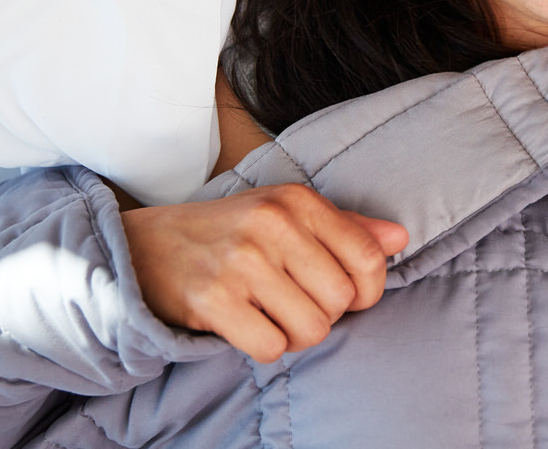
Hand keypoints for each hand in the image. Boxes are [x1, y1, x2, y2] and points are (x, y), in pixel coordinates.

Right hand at [121, 184, 408, 362]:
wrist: (148, 246)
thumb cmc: (230, 231)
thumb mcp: (285, 213)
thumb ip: (346, 226)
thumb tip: (400, 238)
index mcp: (297, 201)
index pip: (368, 257)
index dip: (368, 290)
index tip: (348, 296)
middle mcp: (273, 226)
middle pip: (340, 301)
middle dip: (327, 314)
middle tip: (298, 305)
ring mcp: (242, 263)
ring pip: (311, 329)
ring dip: (296, 334)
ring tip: (273, 315)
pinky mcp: (214, 300)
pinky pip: (271, 347)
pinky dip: (266, 346)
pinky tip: (250, 325)